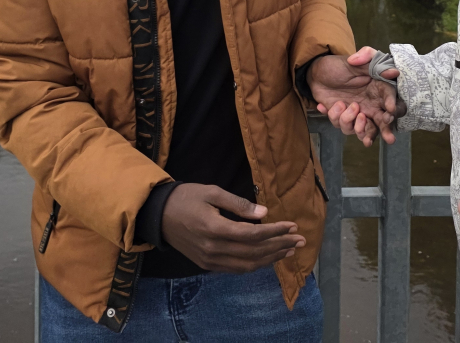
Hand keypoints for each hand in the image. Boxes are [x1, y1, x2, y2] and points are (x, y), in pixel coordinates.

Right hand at [160, 183, 305, 272]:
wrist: (159, 215)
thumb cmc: (187, 198)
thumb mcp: (212, 192)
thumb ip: (238, 204)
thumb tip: (264, 214)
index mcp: (215, 229)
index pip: (253, 235)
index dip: (275, 232)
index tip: (293, 225)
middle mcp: (213, 249)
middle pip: (254, 253)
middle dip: (280, 246)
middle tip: (300, 240)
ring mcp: (210, 260)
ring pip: (247, 265)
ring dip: (271, 259)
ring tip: (290, 251)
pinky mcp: (207, 265)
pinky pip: (236, 269)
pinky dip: (255, 264)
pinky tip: (268, 257)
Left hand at [309, 47, 400, 146]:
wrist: (317, 74)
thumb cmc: (339, 66)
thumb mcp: (355, 62)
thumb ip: (372, 63)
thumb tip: (394, 71)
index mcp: (379, 91)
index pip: (392, 101)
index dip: (393, 108)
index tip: (389, 111)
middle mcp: (372, 105)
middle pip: (383, 124)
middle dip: (386, 132)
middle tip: (389, 138)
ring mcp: (358, 114)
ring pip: (362, 129)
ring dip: (354, 123)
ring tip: (344, 105)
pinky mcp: (344, 119)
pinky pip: (342, 126)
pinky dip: (334, 116)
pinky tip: (325, 104)